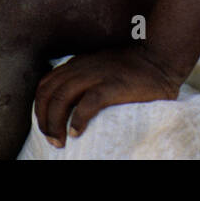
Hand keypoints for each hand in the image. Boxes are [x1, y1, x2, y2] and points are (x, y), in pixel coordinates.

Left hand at [34, 47, 181, 147]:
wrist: (159, 59)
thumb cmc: (131, 72)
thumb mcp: (100, 70)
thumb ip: (84, 80)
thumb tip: (68, 109)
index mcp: (78, 64)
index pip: (46, 83)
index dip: (40, 108)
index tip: (46, 128)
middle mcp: (83, 67)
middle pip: (49, 92)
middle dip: (44, 119)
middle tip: (52, 140)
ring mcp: (98, 74)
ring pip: (62, 96)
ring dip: (56, 122)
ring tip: (60, 141)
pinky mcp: (114, 84)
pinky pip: (88, 101)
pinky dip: (78, 118)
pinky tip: (77, 132)